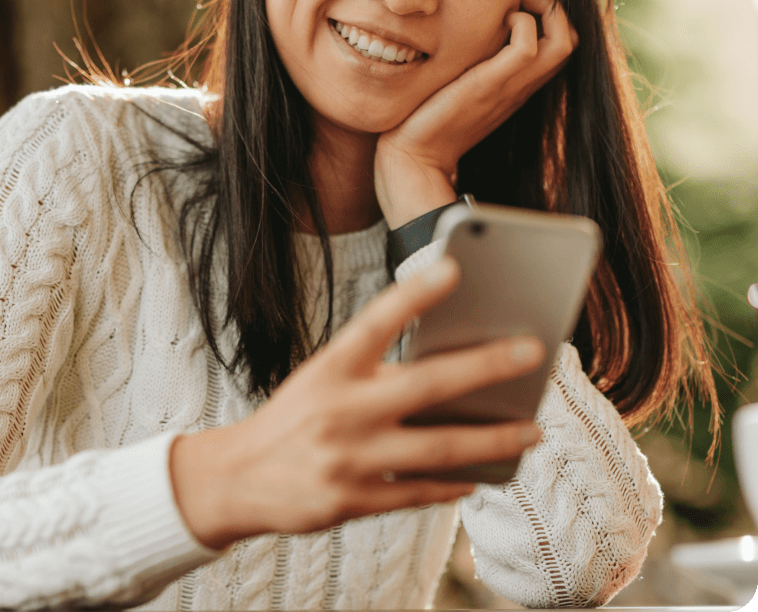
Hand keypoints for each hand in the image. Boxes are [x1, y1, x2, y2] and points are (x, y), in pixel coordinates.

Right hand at [169, 257, 543, 549]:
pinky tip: (480, 476)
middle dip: (485, 367)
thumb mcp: (321, 379)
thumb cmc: (294, 417)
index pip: (375, 322)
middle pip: (425, 386)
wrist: (236, 478)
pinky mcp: (352, 501)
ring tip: (531, 431)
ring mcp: (348, 459)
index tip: (454, 267)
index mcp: (330, 369)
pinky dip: (454, 484)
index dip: (414, 294)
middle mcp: (340, 410)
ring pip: (438, 449)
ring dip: (493, 439)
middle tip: (532, 351)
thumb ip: (375, 374)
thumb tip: (450, 375)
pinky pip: (419, 493)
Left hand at [375, 0, 577, 227]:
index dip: (551, 19)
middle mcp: (520, 87)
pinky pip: (528, 47)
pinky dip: (523, 23)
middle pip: (571, 43)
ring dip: (546, 10)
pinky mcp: (489, 86)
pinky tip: (497, 22)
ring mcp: (509, 87)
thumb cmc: (428, 121)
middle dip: (555, 9)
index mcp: (516, 87)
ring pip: (563, 43)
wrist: (415, 156)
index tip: (518, 5)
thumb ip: (471, 65)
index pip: (558, 48)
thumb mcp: (458, 86)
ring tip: (514, 7)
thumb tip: (466, 37)